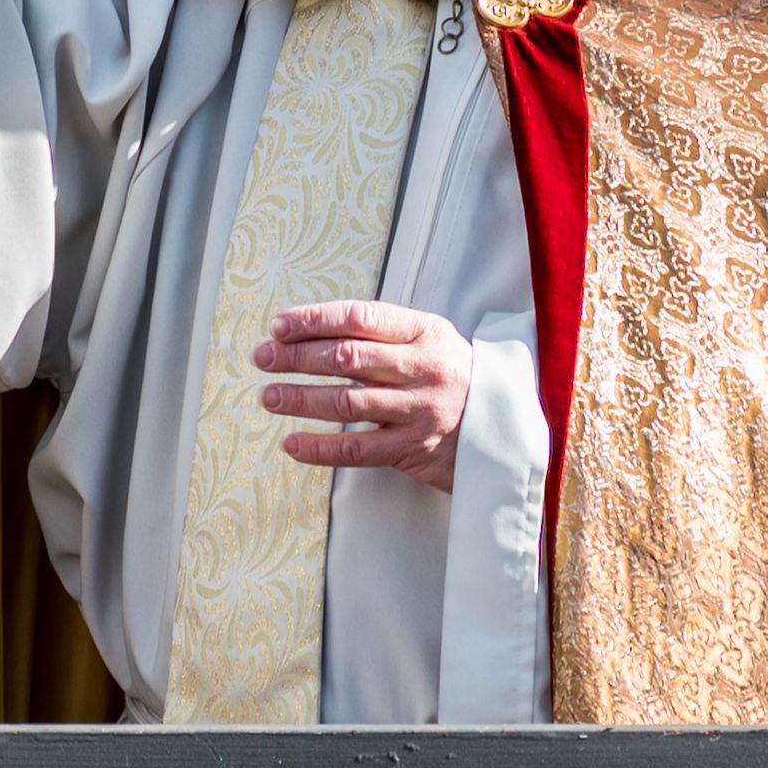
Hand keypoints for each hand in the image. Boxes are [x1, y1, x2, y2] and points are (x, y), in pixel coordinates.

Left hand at [255, 300, 472, 491]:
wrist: (504, 427)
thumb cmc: (452, 376)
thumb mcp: (429, 340)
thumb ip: (382, 333)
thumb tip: (312, 331)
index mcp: (423, 332)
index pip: (359, 317)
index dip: (314, 319)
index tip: (280, 326)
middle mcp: (422, 368)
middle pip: (347, 357)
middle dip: (297, 356)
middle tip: (263, 358)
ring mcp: (419, 410)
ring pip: (347, 402)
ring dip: (301, 399)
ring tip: (269, 396)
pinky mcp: (413, 449)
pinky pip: (357, 450)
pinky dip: (320, 448)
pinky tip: (292, 443)